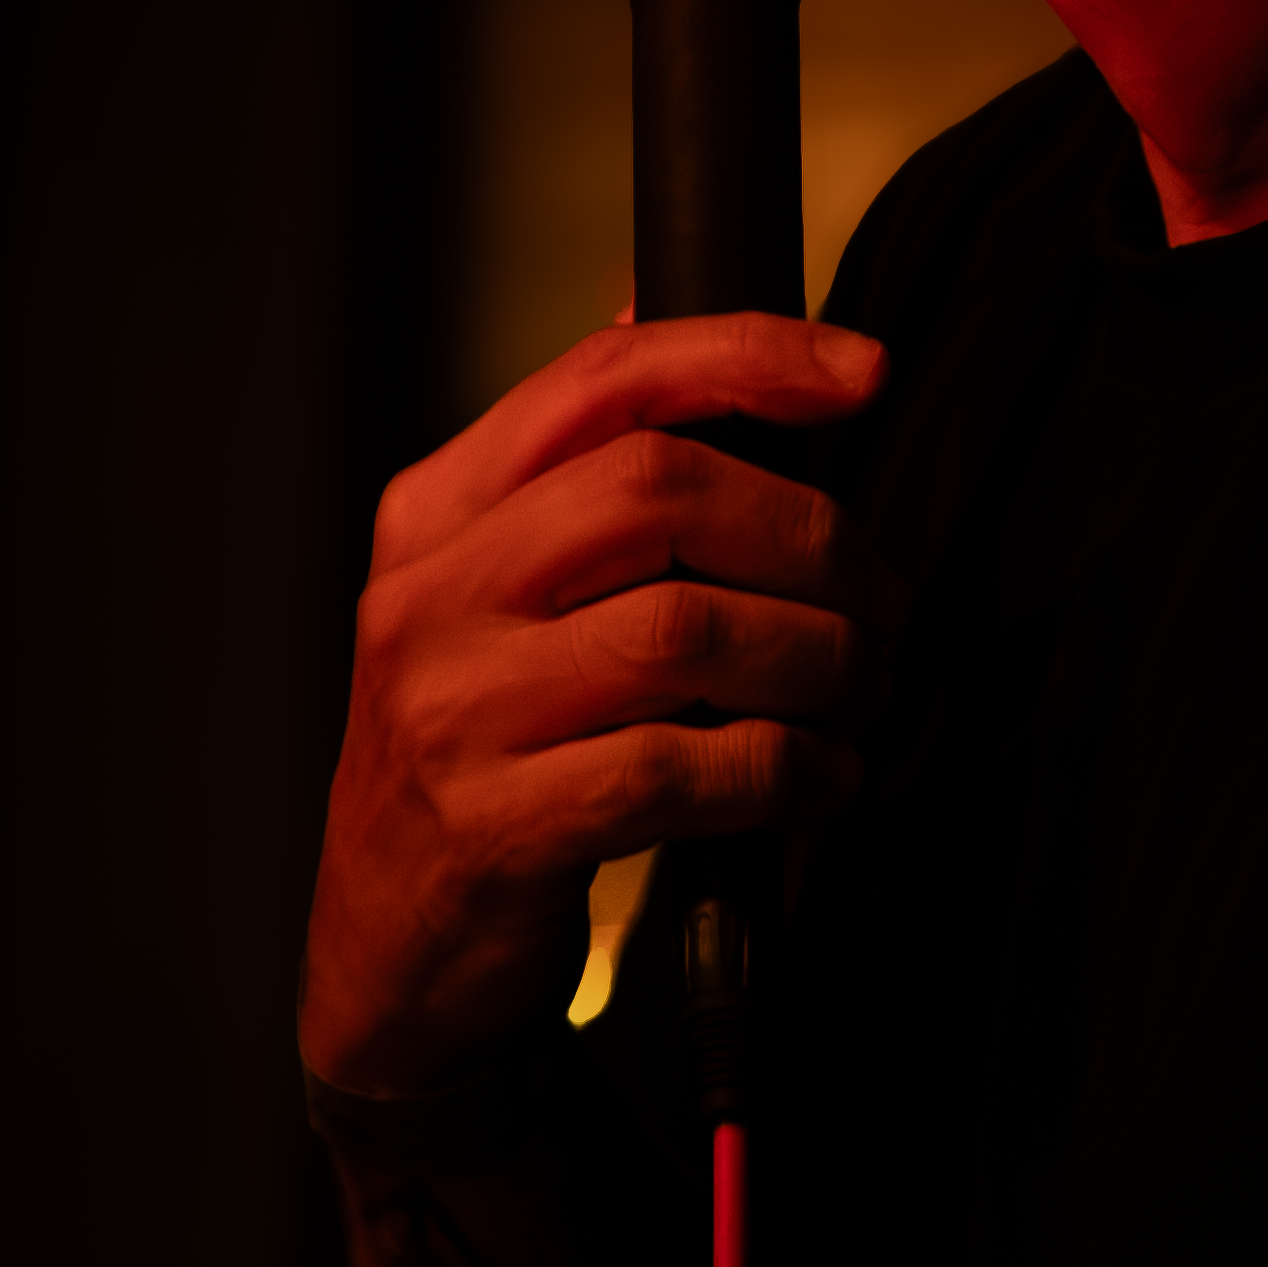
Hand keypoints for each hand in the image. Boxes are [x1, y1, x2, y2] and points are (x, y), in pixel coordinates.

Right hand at [301, 313, 888, 1098]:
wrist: (389, 955)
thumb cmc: (479, 758)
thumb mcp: (494, 599)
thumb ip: (575, 478)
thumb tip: (656, 311)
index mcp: (436, 513)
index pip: (603, 381)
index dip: (748, 356)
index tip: (863, 372)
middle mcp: (430, 596)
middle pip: (659, 490)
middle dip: (809, 534)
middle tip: (878, 599)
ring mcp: (453, 711)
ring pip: (687, 630)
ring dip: (817, 657)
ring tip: (860, 690)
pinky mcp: (497, 827)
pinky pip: (685, 768)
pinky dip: (788, 767)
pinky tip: (824, 777)